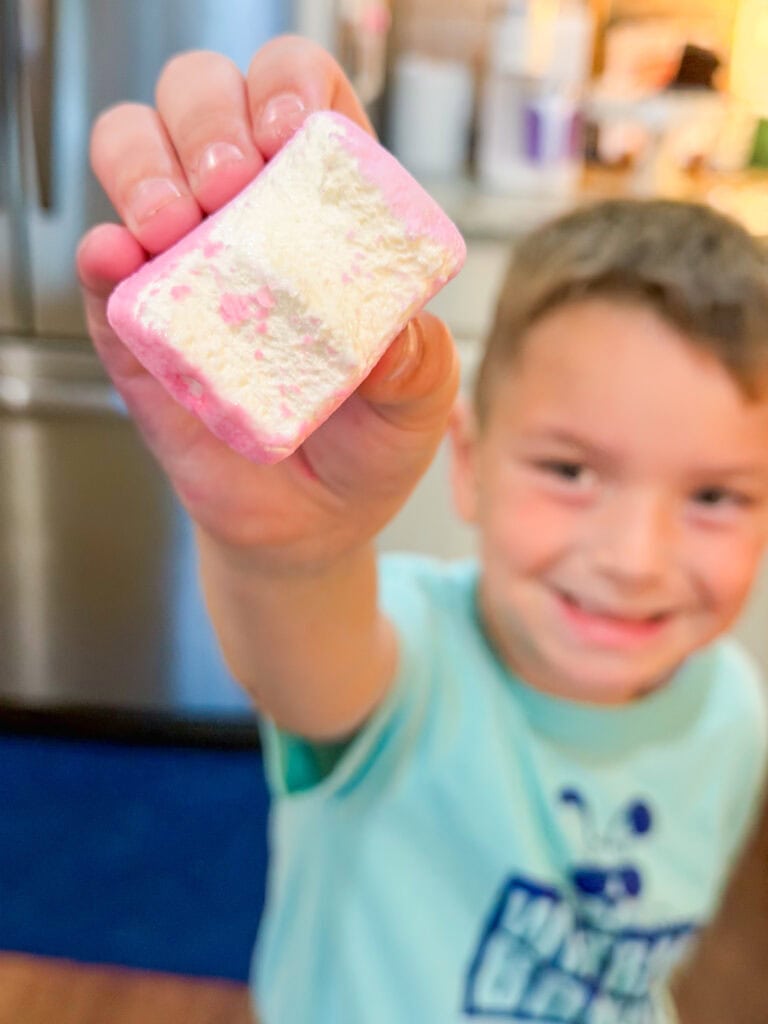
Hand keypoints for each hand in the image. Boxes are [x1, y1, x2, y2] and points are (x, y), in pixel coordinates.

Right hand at [77, 36, 458, 573]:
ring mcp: (186, 265)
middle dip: (206, 115)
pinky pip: (102, 274)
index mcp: (326, 207)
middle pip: (203, 102)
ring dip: (143, 166)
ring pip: (134, 156)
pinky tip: (118, 258)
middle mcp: (248, 216)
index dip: (285, 85)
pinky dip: (101, 254)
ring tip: (174, 221)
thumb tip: (388, 336)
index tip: (288, 133)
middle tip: (230, 181)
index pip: (296, 97)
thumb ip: (418, 361)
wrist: (316, 522)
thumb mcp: (421, 396)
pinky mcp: (139, 327)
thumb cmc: (374, 439)